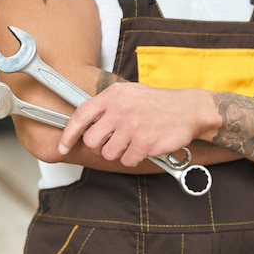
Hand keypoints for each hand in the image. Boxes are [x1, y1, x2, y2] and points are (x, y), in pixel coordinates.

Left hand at [58, 83, 214, 166]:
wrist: (189, 109)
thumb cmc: (158, 103)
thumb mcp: (130, 93)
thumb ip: (107, 105)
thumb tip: (85, 123)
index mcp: (113, 95)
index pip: (81, 116)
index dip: (68, 134)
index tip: (64, 146)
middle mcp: (120, 110)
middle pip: (92, 140)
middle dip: (101, 145)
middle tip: (115, 140)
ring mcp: (132, 127)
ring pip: (109, 153)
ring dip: (120, 152)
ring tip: (133, 141)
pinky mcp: (144, 143)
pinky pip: (127, 160)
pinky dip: (135, 157)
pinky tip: (144, 146)